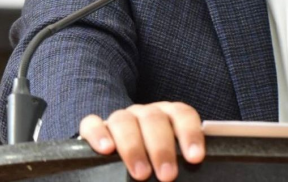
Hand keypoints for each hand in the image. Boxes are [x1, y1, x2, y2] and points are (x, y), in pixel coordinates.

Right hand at [79, 101, 204, 180]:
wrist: (125, 154)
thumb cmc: (154, 161)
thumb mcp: (169, 160)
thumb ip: (178, 161)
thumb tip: (192, 169)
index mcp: (168, 115)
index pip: (182, 114)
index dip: (190, 133)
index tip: (195, 157)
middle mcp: (145, 113)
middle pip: (154, 119)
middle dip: (161, 148)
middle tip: (168, 175)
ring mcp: (120, 118)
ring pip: (124, 121)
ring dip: (133, 147)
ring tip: (141, 173)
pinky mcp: (94, 128)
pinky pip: (92, 124)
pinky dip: (99, 134)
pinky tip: (105, 150)